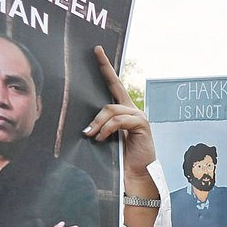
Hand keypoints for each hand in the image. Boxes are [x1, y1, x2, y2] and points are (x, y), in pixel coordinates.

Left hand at [86, 46, 156, 178]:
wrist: (136, 175)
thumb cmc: (120, 159)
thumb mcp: (107, 138)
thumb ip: (101, 126)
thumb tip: (84, 124)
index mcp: (124, 112)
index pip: (114, 86)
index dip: (106, 68)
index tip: (98, 51)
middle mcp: (133, 110)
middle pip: (116, 87)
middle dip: (106, 68)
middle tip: (96, 52)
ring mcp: (139, 117)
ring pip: (111, 109)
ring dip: (97, 122)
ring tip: (91, 135)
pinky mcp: (142, 125)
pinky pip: (119, 121)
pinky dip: (106, 129)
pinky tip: (100, 138)